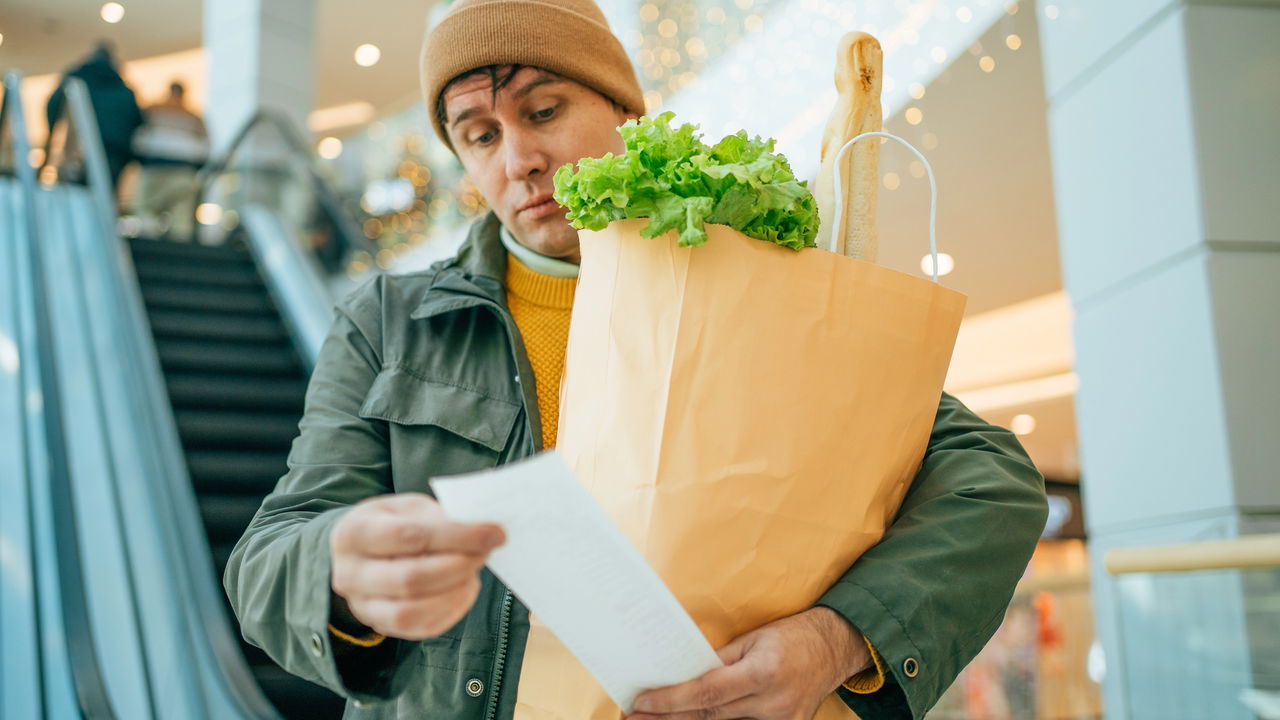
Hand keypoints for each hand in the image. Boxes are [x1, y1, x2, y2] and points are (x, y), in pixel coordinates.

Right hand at [329, 493, 504, 640]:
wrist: (362, 552)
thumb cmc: (392, 523)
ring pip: (412, 612)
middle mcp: (350, 574)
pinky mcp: (381, 625)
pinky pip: (421, 628)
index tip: (494, 533)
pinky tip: (465, 589)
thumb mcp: (410, 508)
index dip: (458, 536)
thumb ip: (441, 519)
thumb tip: (485, 532)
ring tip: (473, 573)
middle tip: (485, 553)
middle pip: (411, 579)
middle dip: (458, 566)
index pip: (410, 537)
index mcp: (354, 533)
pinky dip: (452, 610)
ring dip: (454, 593)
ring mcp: (362, 606)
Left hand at [627, 607, 869, 719]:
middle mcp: (774, 703)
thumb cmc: (791, 636)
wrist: (835, 647)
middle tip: (636, 717)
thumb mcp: (753, 639)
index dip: (671, 701)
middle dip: (670, 717)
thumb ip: (720, 661)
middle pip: (710, 716)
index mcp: (763, 672)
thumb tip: (683, 675)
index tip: (642, 703)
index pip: (707, 693)